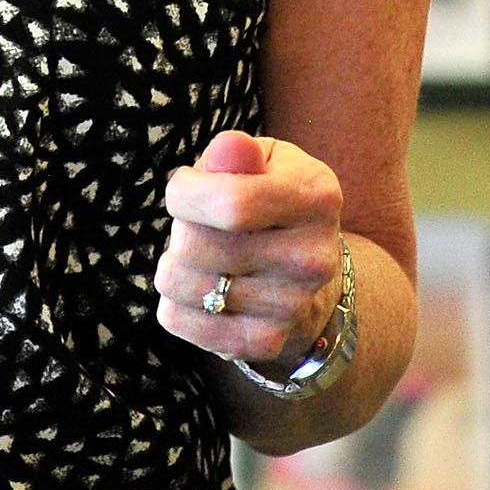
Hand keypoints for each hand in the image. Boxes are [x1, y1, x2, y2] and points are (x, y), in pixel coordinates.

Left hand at [154, 130, 346, 375]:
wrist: (306, 267)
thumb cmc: (271, 196)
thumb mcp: (266, 160)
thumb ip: (240, 152)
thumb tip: (229, 148)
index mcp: (316, 198)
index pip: (231, 204)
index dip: (186, 192)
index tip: (184, 186)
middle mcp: (312, 258)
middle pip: (195, 245)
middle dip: (178, 226)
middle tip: (198, 224)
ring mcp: (292, 306)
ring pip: (179, 283)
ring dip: (173, 263)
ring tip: (201, 254)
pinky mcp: (264, 341)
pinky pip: (178, 319)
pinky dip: (175, 300)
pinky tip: (201, 287)